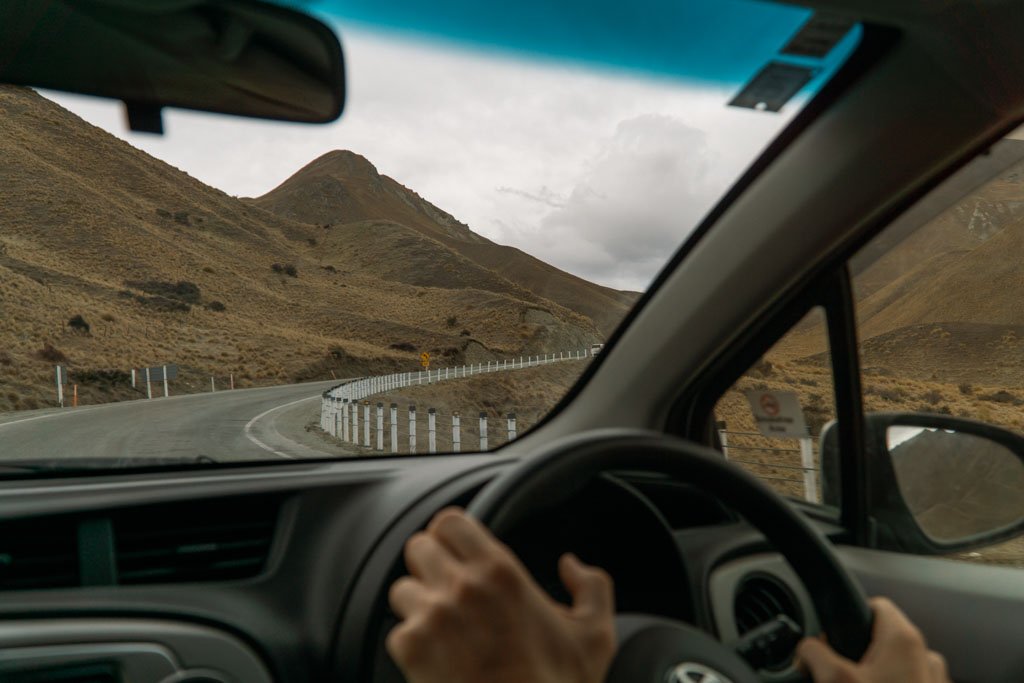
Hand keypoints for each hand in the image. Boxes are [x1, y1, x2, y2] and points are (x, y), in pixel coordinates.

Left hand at [386, 507, 616, 682]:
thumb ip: (592, 587)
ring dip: (418, 604)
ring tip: (442, 628)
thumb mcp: (594, 636)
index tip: (459, 553)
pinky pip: (398, 632)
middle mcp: (461, 587)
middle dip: (431, 566)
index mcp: (501, 572)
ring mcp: (432, 617)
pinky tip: (438, 659)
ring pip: (403, 588)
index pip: (450, 522)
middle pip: (419, 547)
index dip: (452, 536)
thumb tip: (572, 565)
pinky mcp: (412, 650)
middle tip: (448, 589)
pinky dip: (413, 645)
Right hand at [797, 597, 949, 682]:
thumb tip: (805, 650)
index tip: (829, 641)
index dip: (845, 619)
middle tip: (836, 679)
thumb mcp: (833, 680)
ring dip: (870, 680)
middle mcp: (926, 659)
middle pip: (879, 642)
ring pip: (891, 671)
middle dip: (854, 658)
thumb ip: (812, 653)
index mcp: (904, 640)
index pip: (873, 606)